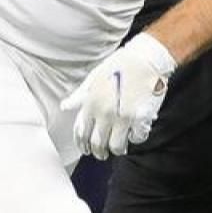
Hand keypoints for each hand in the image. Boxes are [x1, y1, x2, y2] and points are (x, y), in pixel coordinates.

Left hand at [61, 33, 176, 159]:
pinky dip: (135, 138)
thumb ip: (80, 96)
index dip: (82, 145)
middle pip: (97, 143)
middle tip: (101, 154)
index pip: (81, 132)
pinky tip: (134, 134)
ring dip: (117, 150)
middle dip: (98, 152)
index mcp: (91, 103)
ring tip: (119, 148)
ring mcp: (123, 117)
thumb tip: (65, 106)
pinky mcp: (141, 118)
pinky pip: (137, 138)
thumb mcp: (94, 77)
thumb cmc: (120, 65)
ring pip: (116, 146)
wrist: (146, 59)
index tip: (85, 150)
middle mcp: (105, 113)